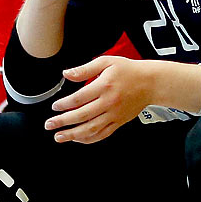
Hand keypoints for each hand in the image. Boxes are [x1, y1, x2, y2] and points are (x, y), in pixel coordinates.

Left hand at [46, 56, 166, 143]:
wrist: (150, 83)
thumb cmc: (128, 70)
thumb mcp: (106, 62)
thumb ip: (84, 69)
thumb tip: (66, 74)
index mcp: (104, 86)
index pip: (79, 98)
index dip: (64, 104)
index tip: (55, 107)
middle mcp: (109, 102)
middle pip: (82, 115)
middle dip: (63, 122)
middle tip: (49, 125)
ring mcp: (114, 114)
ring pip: (91, 128)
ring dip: (73, 135)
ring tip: (59, 137)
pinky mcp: (119, 122)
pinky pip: (102, 134)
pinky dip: (89, 139)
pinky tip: (78, 139)